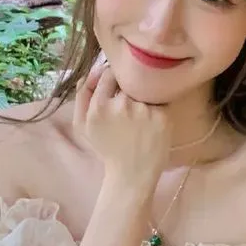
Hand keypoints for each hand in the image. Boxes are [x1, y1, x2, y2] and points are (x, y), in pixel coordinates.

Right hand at [74, 60, 169, 192]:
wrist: (131, 174)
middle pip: (128, 80)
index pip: (108, 74)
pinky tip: (152, 122)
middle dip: (129, 88)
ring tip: (142, 116)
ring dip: (144, 97)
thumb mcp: (82, 126)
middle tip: (130, 104)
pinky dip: (157, 107)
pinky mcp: (163, 117)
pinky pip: (161, 100)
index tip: (117, 89)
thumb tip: (92, 70)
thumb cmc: (107, 148)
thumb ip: (82, 95)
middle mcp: (121, 105)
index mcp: (99, 107)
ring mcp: (144, 110)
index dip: (114, 79)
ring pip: (145, 89)